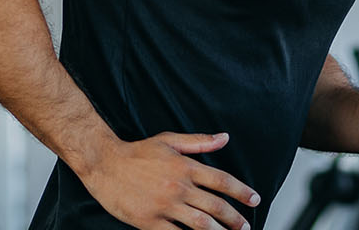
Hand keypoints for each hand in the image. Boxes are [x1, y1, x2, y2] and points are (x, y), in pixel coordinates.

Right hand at [76, 132, 261, 229]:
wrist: (104, 164)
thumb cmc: (137, 152)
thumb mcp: (169, 141)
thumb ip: (199, 142)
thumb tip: (225, 138)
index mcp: (185, 167)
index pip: (222, 181)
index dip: (242, 192)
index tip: (254, 200)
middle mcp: (178, 187)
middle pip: (216, 207)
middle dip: (235, 219)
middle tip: (245, 226)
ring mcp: (165, 206)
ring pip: (201, 224)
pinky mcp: (150, 222)